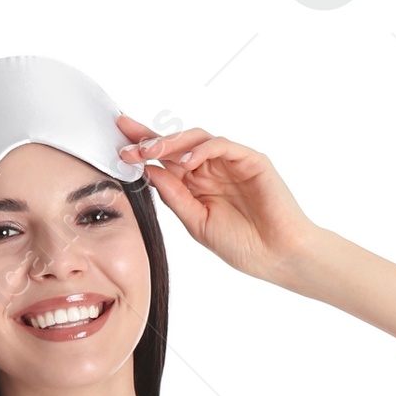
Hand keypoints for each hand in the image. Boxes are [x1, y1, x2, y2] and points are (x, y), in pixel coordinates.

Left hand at [116, 113, 319, 285]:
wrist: (277, 257)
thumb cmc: (243, 245)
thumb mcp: (196, 222)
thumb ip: (174, 196)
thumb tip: (148, 172)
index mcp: (197, 185)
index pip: (166, 161)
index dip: (143, 151)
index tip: (118, 146)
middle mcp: (212, 170)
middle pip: (177, 144)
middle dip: (150, 140)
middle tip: (127, 140)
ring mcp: (232, 163)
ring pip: (197, 139)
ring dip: (172, 142)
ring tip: (151, 150)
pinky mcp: (251, 160)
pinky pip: (223, 145)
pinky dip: (204, 148)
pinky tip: (187, 160)